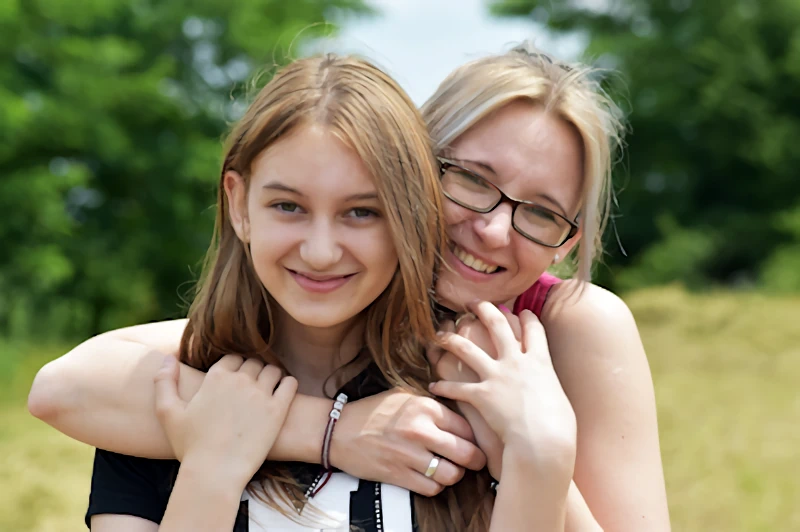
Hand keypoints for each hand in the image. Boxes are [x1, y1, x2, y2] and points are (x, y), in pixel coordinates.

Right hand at [154, 354, 297, 487]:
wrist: (214, 473)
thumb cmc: (190, 446)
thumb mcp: (167, 412)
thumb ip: (164, 382)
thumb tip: (166, 357)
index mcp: (216, 377)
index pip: (232, 358)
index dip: (234, 367)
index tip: (235, 379)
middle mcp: (240, 380)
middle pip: (253, 362)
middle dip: (252, 371)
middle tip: (251, 387)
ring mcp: (261, 393)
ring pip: (273, 370)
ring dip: (271, 376)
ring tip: (268, 389)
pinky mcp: (278, 409)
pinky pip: (290, 383)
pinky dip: (288, 384)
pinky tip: (282, 393)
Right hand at [330, 388, 486, 495]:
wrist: (339, 431)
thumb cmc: (373, 412)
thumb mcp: (404, 395)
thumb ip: (433, 404)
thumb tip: (462, 414)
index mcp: (425, 407)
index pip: (467, 427)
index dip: (474, 437)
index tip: (475, 441)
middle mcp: (420, 430)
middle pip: (467, 453)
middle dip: (475, 460)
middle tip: (476, 461)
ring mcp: (409, 455)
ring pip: (452, 475)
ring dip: (455, 475)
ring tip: (451, 469)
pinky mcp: (398, 475)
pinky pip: (432, 488)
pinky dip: (436, 486)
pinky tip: (431, 477)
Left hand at [430, 302, 576, 477]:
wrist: (544, 443)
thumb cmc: (560, 429)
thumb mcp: (560, 399)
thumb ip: (550, 387)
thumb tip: (549, 390)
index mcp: (541, 361)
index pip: (533, 329)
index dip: (526, 317)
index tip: (519, 311)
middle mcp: (517, 362)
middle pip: (497, 326)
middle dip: (484, 309)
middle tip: (472, 303)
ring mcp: (497, 376)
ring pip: (467, 349)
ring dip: (451, 340)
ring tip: (440, 335)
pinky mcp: (482, 395)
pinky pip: (457, 387)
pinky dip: (443, 387)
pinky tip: (433, 386)